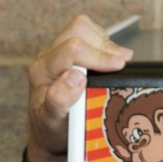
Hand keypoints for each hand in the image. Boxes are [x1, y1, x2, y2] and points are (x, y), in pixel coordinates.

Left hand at [26, 15, 132, 161]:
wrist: (49, 134)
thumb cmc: (51, 129)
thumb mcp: (53, 122)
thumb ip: (59, 100)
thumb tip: (75, 76)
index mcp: (42, 72)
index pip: (72, 50)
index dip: (99, 56)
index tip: (118, 66)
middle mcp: (47, 58)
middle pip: (77, 30)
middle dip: (103, 45)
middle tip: (120, 64)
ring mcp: (57, 53)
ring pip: (82, 27)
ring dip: (104, 42)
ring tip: (116, 61)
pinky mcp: (68, 52)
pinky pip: (87, 33)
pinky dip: (103, 42)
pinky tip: (109, 59)